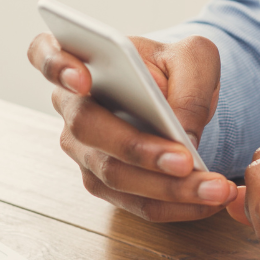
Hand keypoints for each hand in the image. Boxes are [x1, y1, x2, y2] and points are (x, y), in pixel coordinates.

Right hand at [27, 31, 237, 221]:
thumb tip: (183, 135)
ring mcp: (82, 149)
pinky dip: (175, 205)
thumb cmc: (175, 68)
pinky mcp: (104, 182)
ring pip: (114, 175)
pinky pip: (135, 202)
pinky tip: (209, 200)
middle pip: (87, 128)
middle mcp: (71, 106)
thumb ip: (189, 85)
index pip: (45, 54)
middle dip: (137, 148)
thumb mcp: (194, 58)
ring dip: (167, 188)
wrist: (179, 95)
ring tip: (214, 188)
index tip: (83, 78)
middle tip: (185, 160)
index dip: (57, 66)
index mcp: (79, 58)